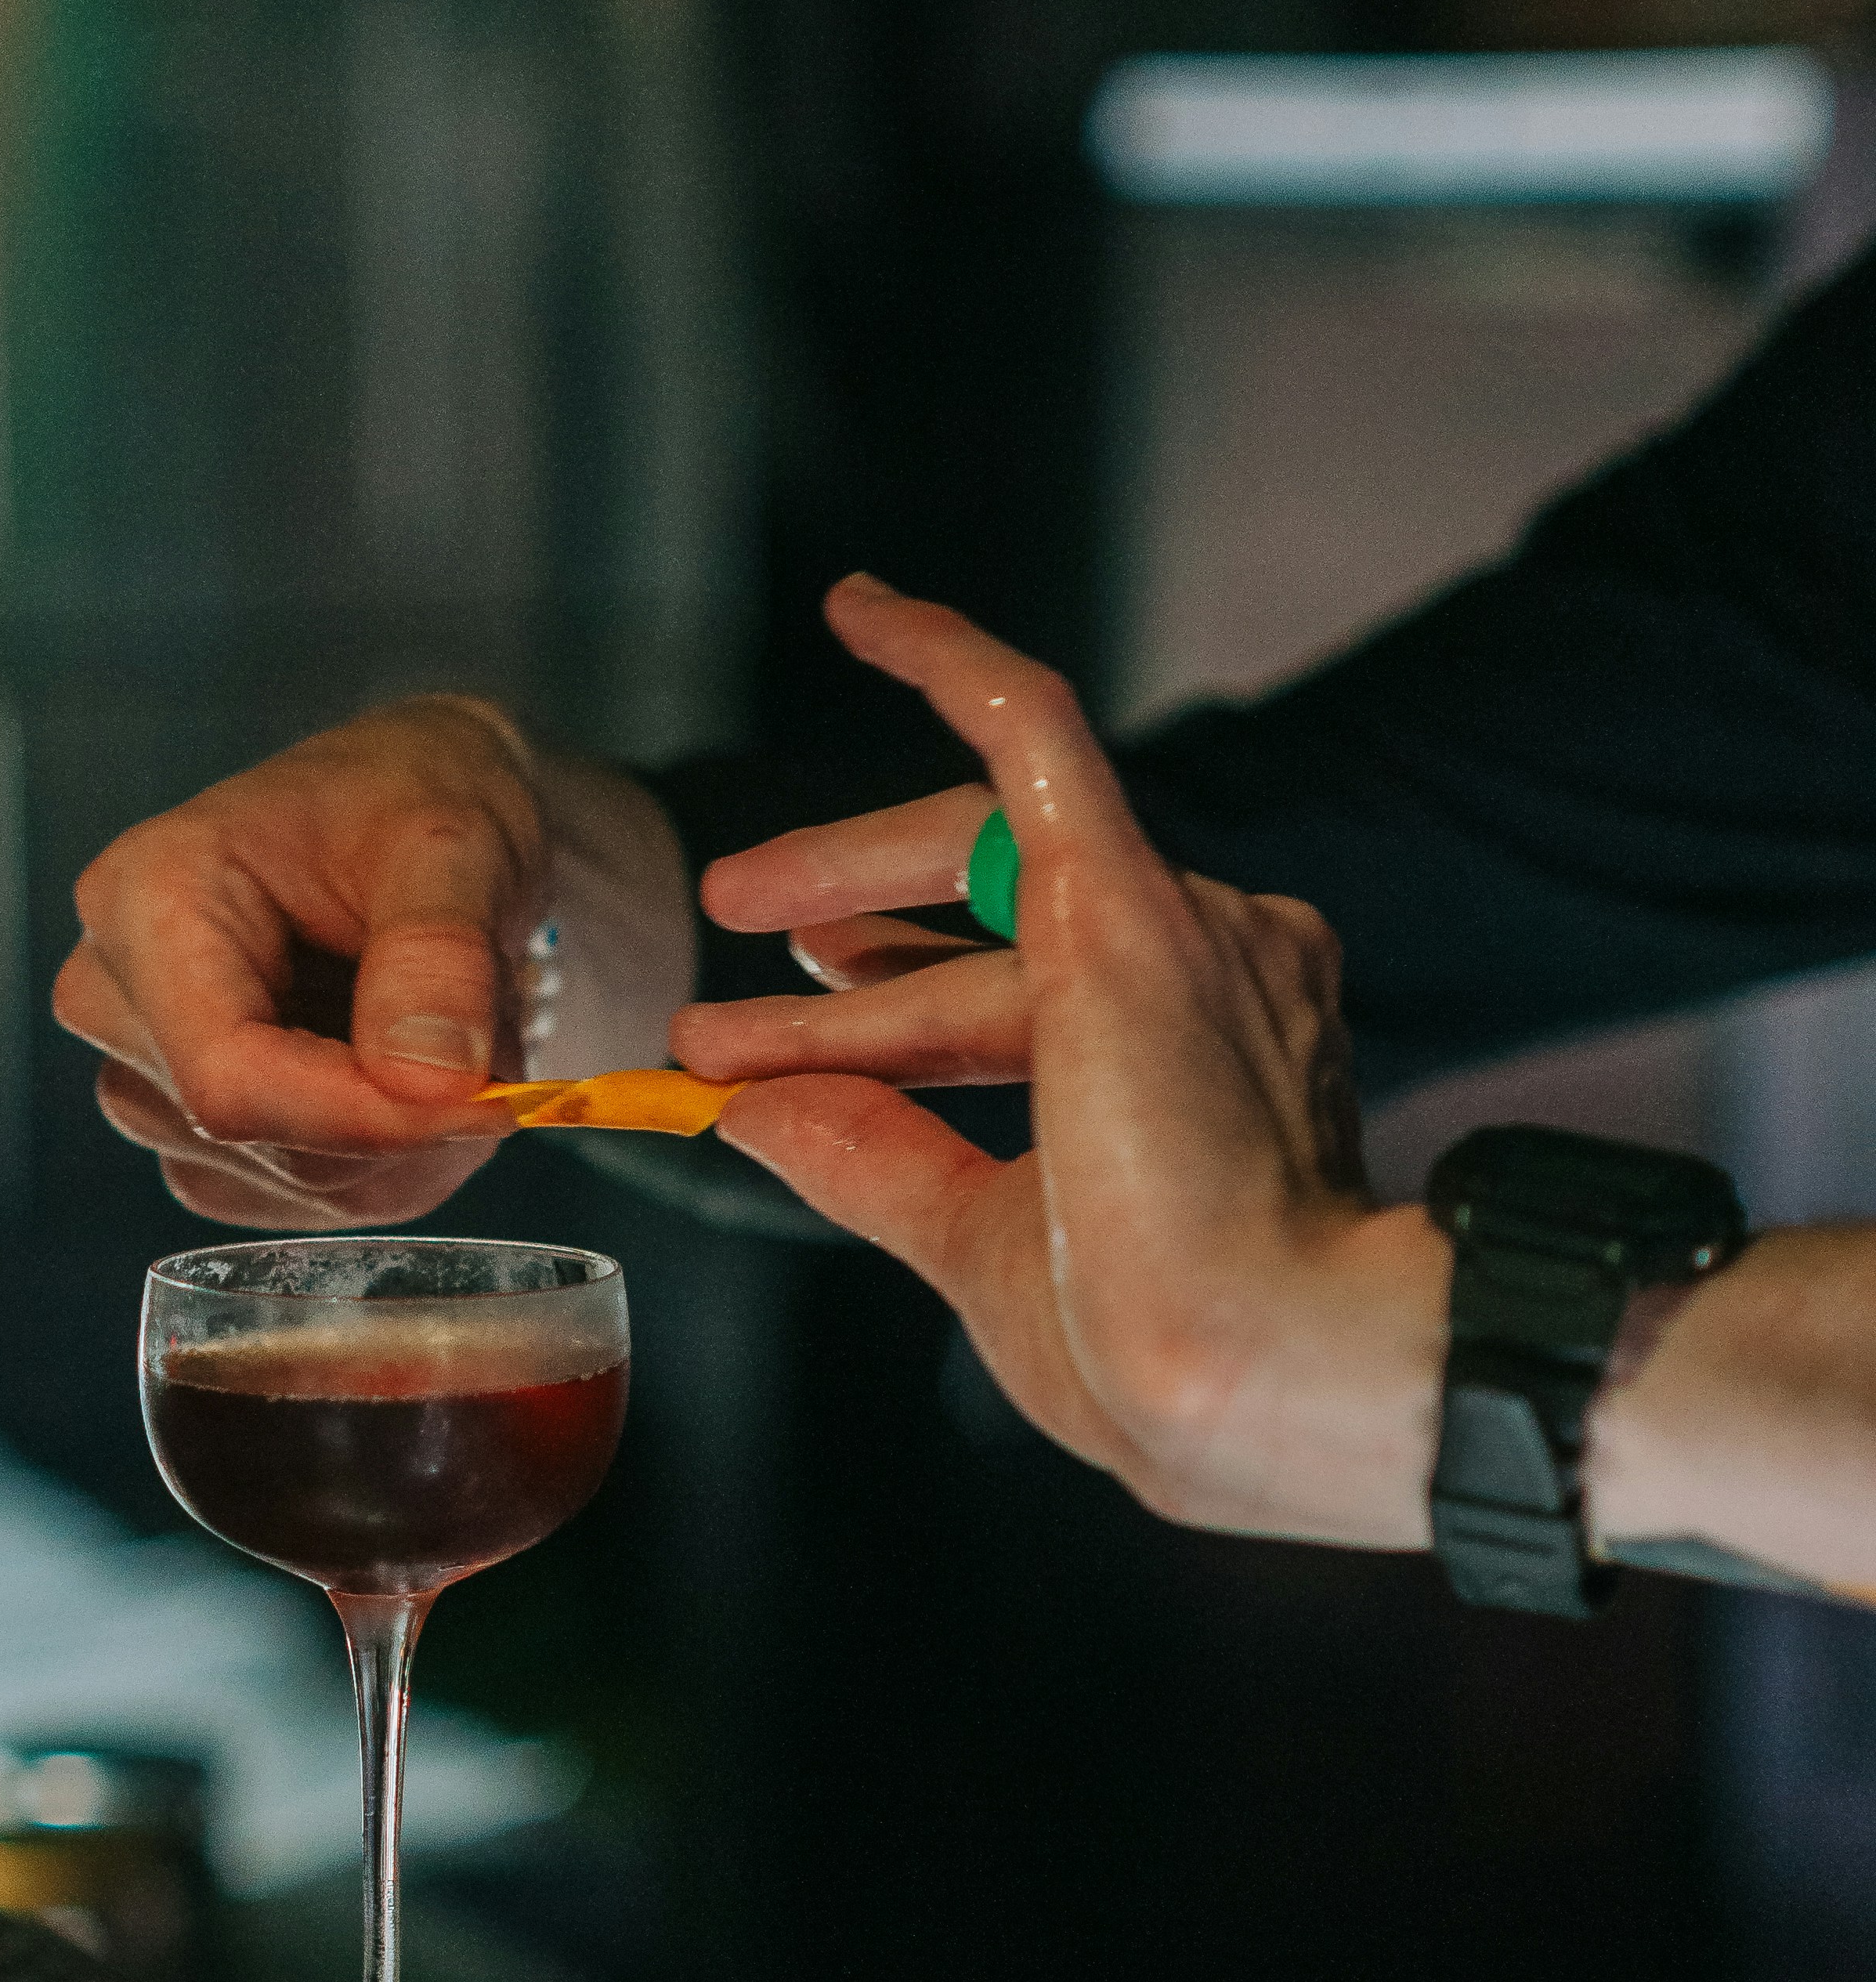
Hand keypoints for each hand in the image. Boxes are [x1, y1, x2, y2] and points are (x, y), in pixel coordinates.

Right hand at [53, 697, 546, 1226]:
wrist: (412, 823)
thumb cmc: (413, 800)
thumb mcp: (452, 842)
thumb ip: (438, 954)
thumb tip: (427, 1079)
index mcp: (145, 900)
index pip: (230, 1076)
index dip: (367, 1114)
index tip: (488, 1099)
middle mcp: (117, 998)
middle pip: (269, 1139)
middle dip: (413, 1111)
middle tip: (492, 1027)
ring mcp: (146, 1078)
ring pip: (305, 1182)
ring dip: (419, 1137)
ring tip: (449, 1027)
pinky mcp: (195, 1139)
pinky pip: (312, 1201)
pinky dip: (399, 1160)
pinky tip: (411, 1071)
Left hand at [674, 577, 1449, 1543]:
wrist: (1251, 1370)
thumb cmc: (1153, 1351)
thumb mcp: (980, 1241)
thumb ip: (878, 1159)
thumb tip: (757, 1109)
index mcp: (1205, 1066)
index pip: (1035, 990)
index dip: (908, 990)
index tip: (812, 992)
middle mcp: (1220, 974)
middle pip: (1013, 905)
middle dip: (868, 914)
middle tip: (745, 914)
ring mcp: (1191, 928)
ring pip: (987, 862)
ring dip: (848, 887)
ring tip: (729, 901)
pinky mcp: (1130, 902)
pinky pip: (1034, 731)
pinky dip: (946, 664)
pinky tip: (864, 611)